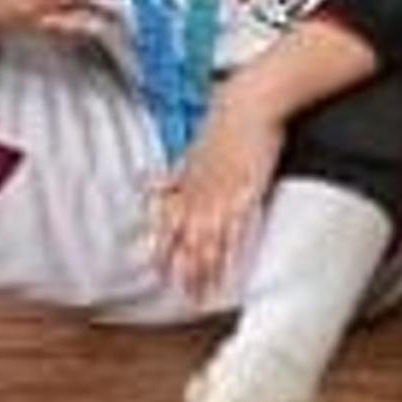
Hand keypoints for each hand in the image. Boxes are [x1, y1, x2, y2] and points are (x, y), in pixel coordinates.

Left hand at [149, 95, 280, 298]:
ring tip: (203, 294)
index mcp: (186, 186)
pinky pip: (235, 231)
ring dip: (204, 270)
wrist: (248, 105)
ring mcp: (222, 197)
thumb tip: (152, 184)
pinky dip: (230, 253)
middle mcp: (199, 196)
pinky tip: (230, 270)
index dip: (162, 252)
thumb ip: (174, 173)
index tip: (157, 274)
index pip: (169, 226)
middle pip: (187, 242)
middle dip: (184, 271)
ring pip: (208, 243)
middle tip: (183, 296)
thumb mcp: (191, 150)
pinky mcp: (246, 194)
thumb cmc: (223, 124)